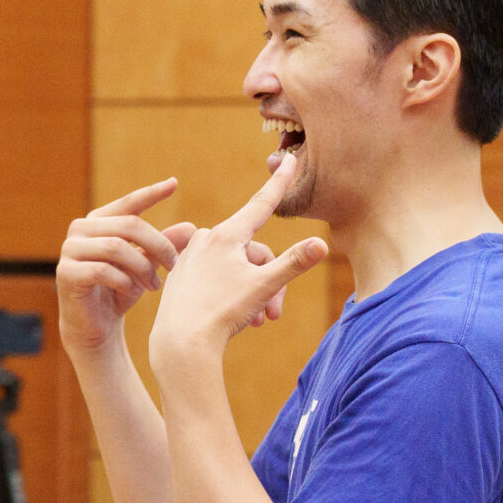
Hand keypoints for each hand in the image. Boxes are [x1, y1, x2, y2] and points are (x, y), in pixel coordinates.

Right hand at [56, 179, 196, 357]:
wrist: (96, 327)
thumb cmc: (120, 292)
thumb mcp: (146, 266)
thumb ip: (163, 246)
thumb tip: (192, 228)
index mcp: (98, 221)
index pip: (128, 203)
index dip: (151, 193)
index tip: (174, 184)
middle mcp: (80, 229)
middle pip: (129, 225)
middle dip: (157, 245)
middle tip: (174, 266)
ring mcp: (70, 250)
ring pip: (116, 247)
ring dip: (142, 267)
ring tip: (155, 285)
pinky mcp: (66, 273)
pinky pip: (102, 270)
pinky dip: (125, 281)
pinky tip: (135, 291)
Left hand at [149, 155, 325, 369]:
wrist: (180, 344)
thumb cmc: (222, 313)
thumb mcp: (263, 287)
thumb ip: (293, 263)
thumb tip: (323, 244)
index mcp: (226, 236)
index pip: (261, 203)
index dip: (279, 182)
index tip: (289, 159)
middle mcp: (204, 240)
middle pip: (253, 252)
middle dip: (270, 280)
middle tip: (275, 314)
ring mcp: (189, 258)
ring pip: (234, 267)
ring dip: (252, 291)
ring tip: (256, 320)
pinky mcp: (179, 278)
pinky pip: (213, 277)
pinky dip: (229, 293)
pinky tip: (231, 316)